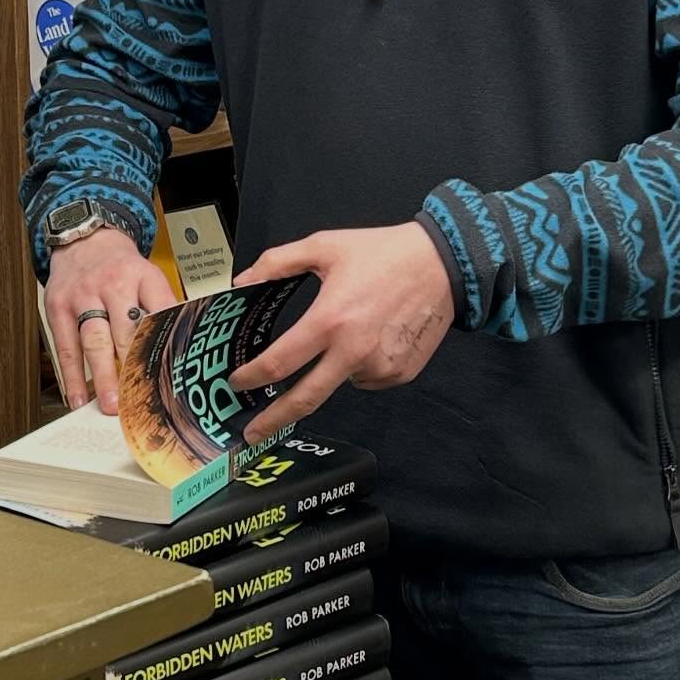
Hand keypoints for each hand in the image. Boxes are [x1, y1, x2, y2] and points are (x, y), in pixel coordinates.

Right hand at [44, 229, 176, 412]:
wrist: (84, 238)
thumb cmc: (120, 267)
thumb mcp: (149, 276)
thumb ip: (162, 308)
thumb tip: (180, 349)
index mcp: (143, 277)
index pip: (160, 311)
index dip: (166, 343)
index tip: (173, 373)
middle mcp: (113, 285)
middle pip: (125, 330)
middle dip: (132, 366)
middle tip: (139, 398)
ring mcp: (83, 296)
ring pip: (94, 340)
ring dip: (102, 376)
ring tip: (110, 404)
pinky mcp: (58, 307)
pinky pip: (65, 347)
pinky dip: (71, 376)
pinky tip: (77, 397)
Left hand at [229, 223, 453, 441]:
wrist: (443, 264)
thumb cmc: (384, 253)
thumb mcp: (325, 246)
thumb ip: (278, 262)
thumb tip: (244, 281)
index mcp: (329, 321)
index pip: (279, 363)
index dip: (251, 377)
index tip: (236, 383)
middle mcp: (353, 352)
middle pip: (304, 399)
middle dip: (273, 420)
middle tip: (252, 433)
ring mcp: (378, 368)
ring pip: (339, 381)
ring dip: (332, 367)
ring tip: (351, 327)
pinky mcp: (398, 374)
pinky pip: (366, 378)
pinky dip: (360, 364)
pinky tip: (373, 334)